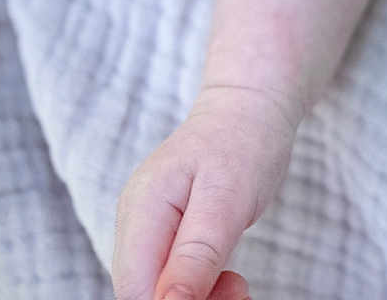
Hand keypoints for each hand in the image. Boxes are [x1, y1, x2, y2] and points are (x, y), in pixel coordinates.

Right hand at [113, 84, 298, 299]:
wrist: (251, 106)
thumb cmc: (246, 143)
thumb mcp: (229, 200)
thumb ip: (196, 255)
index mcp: (143, 208)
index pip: (135, 289)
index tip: (226, 296)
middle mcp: (135, 220)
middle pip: (141, 292)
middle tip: (239, 290)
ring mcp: (146, 226)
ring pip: (155, 289)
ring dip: (197, 299)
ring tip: (238, 285)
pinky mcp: (164, 232)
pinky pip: (169, 276)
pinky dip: (198, 287)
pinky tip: (227, 279)